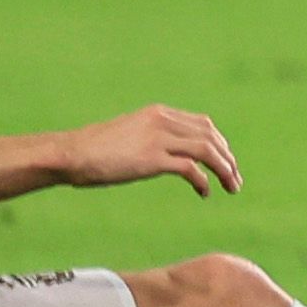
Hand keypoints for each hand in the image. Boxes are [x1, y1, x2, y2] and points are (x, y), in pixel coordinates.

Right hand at [56, 105, 241, 197]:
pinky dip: (203, 181)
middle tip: (235, 179)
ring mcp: (158, 138)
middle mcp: (162, 121)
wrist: (71, 153)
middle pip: (211, 136)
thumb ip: (151, 140)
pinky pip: (190, 168)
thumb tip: (165, 156)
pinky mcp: (151, 158)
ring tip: (231, 187)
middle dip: (228, 158)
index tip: (226, 162)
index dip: (220, 144)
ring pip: (207, 150)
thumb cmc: (94, 150)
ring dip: (224, 169)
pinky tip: (204, 193)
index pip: (203, 124)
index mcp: (158, 113)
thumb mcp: (129, 136)